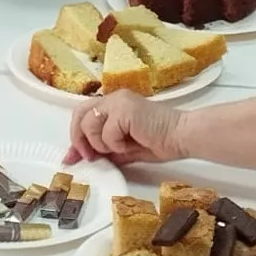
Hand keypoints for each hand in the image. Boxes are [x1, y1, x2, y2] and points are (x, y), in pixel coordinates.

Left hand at [65, 91, 186, 165]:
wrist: (182, 136)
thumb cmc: (160, 141)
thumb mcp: (123, 149)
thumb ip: (102, 150)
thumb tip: (77, 158)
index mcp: (113, 104)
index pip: (83, 115)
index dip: (76, 136)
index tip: (73, 158)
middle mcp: (114, 98)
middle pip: (80, 114)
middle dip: (79, 139)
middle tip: (90, 157)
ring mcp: (119, 101)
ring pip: (89, 124)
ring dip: (101, 143)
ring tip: (120, 148)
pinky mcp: (125, 110)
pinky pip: (106, 132)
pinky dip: (115, 144)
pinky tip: (131, 144)